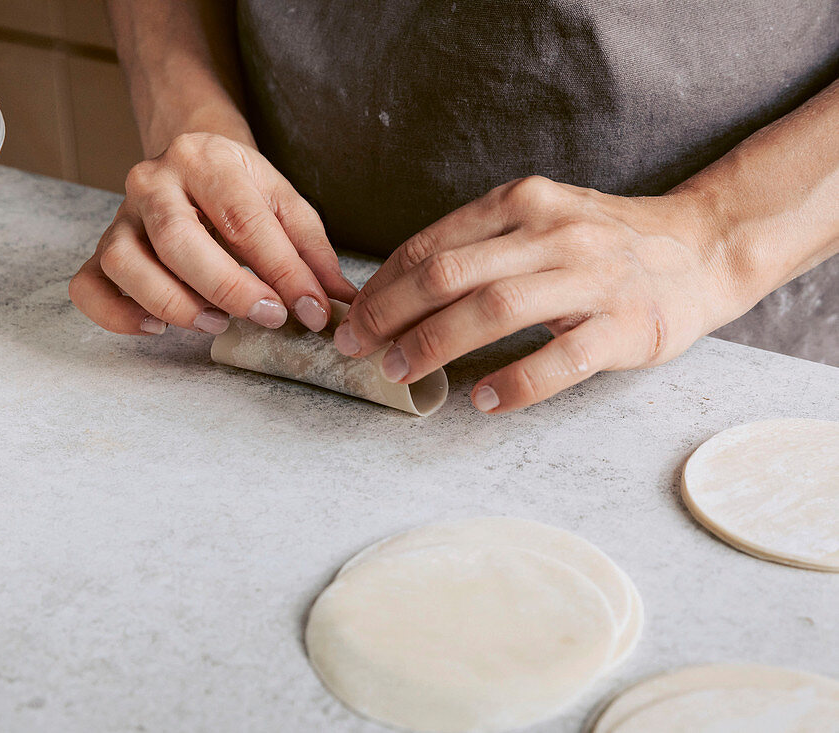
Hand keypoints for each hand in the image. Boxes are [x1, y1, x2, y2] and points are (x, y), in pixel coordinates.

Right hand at [70, 132, 357, 335]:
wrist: (191, 160)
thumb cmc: (240, 190)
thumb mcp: (284, 203)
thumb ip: (311, 251)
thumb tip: (338, 301)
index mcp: (204, 159)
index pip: (242, 219)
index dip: (281, 270)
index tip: (311, 310)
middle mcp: (152, 181)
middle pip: (178, 240)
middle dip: (228, 288)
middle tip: (268, 317)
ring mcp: (119, 217)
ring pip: (125, 263)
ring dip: (174, 303)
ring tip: (215, 323)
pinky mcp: (98, 250)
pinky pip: (89, 287)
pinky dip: (119, 315)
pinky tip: (158, 327)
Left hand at [334, 176, 744, 412]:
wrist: (702, 246)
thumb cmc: (603, 241)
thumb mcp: (540, 219)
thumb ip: (480, 244)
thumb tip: (399, 288)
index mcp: (522, 203)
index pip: (432, 244)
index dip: (382, 285)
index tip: (352, 317)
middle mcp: (552, 234)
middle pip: (450, 273)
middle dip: (391, 313)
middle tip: (358, 348)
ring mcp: (591, 279)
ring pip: (495, 309)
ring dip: (436, 344)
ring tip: (401, 373)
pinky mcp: (626, 326)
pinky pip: (561, 359)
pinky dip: (517, 383)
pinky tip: (484, 402)